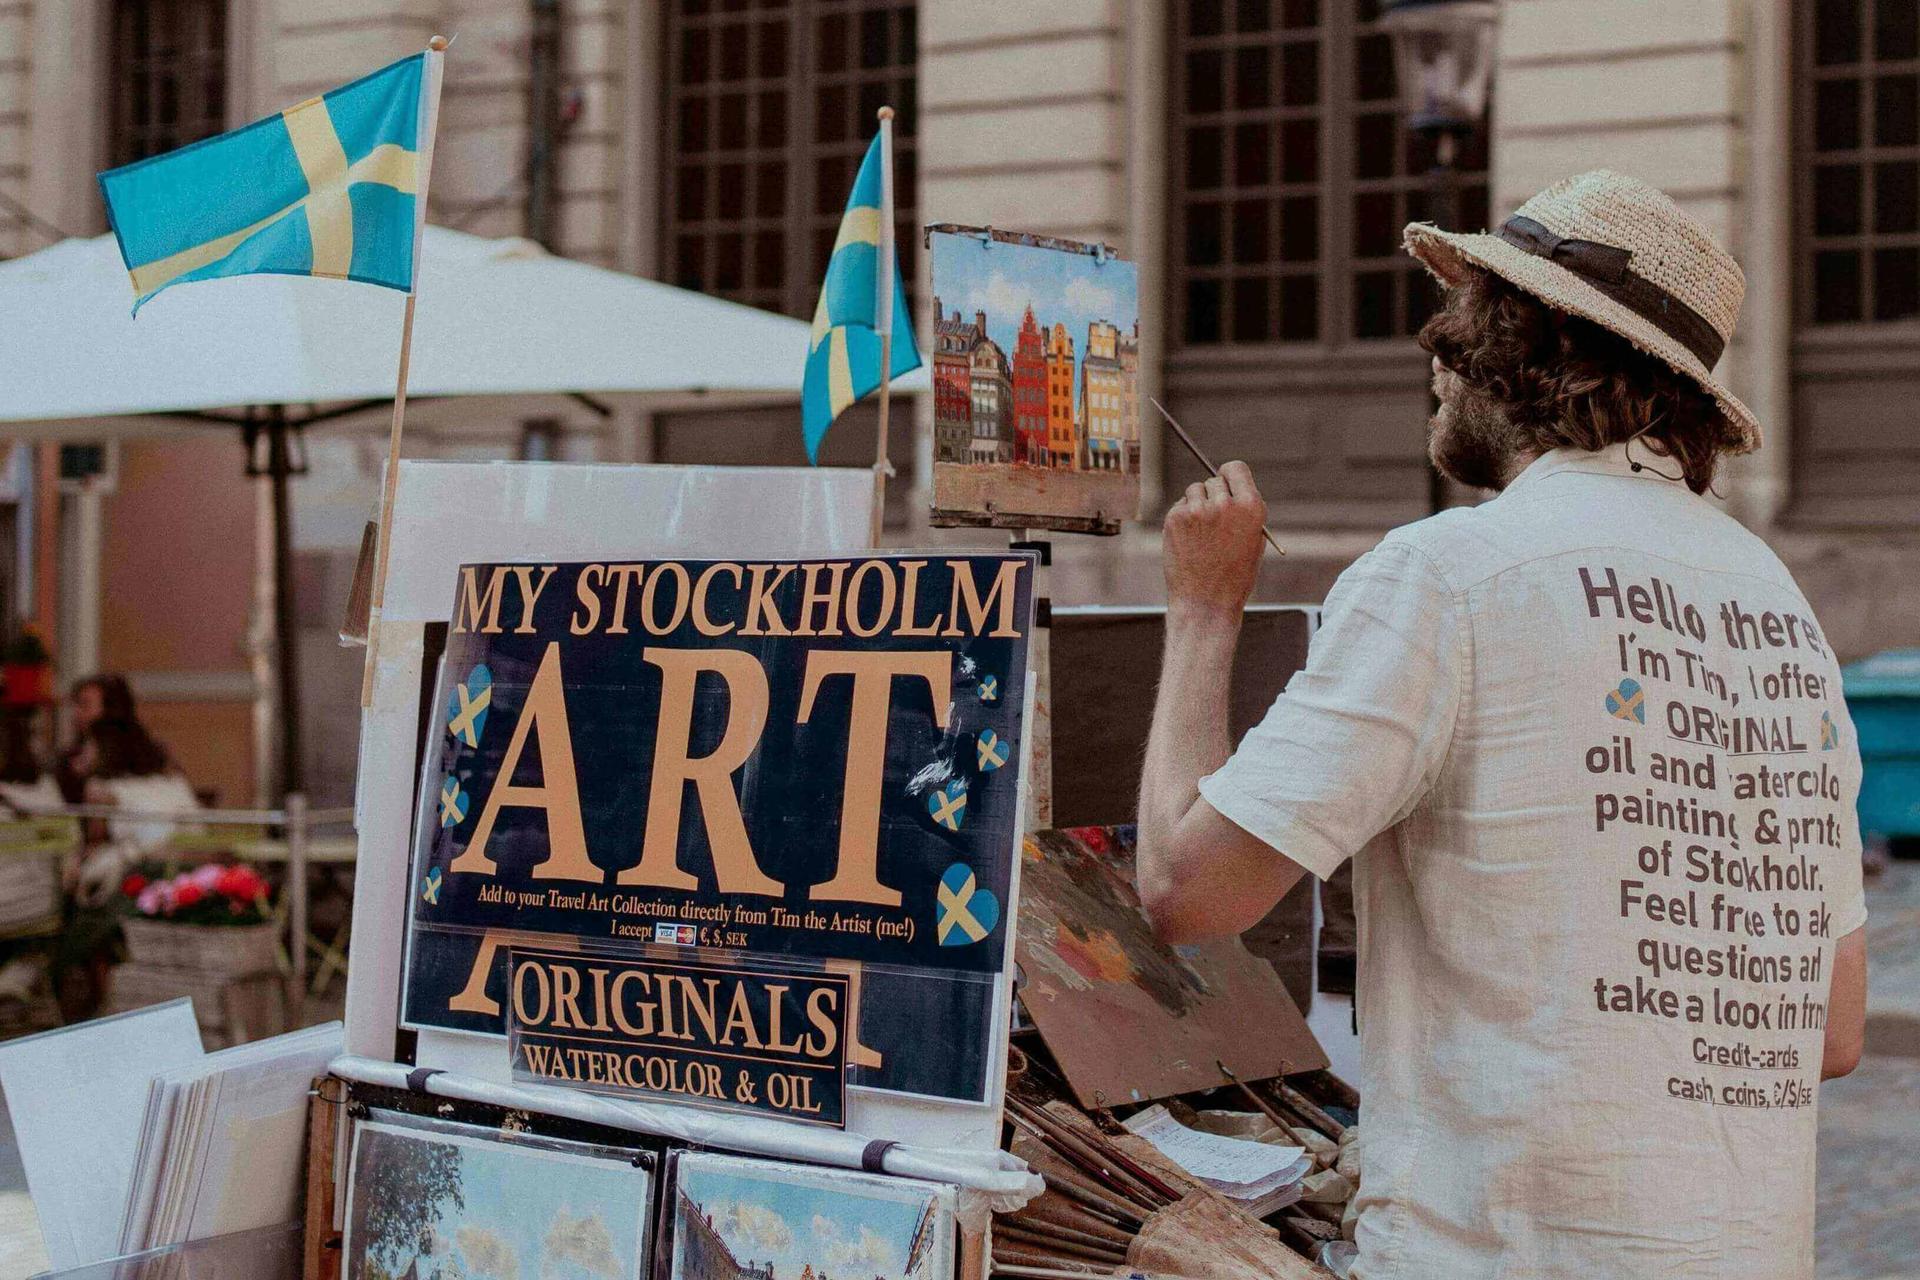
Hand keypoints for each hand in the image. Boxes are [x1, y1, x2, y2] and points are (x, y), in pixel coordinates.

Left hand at [1163, 460, 1266, 618]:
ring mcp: (1198, 510)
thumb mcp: (1253, 542)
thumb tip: (1232, 489)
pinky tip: (1189, 541)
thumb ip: (1245, 512)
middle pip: (1214, 480)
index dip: (1229, 475)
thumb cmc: (1234, 577)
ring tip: (1202, 535)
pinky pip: (1180, 505)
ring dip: (1197, 505)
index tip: (1225, 481)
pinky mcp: (1176, 518)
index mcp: (1251, 507)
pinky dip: (1183, 518)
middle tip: (1213, 520)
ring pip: (1194, 491)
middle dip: (1214, 495)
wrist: (1206, 602)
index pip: (1236, 468)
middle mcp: (1225, 504)